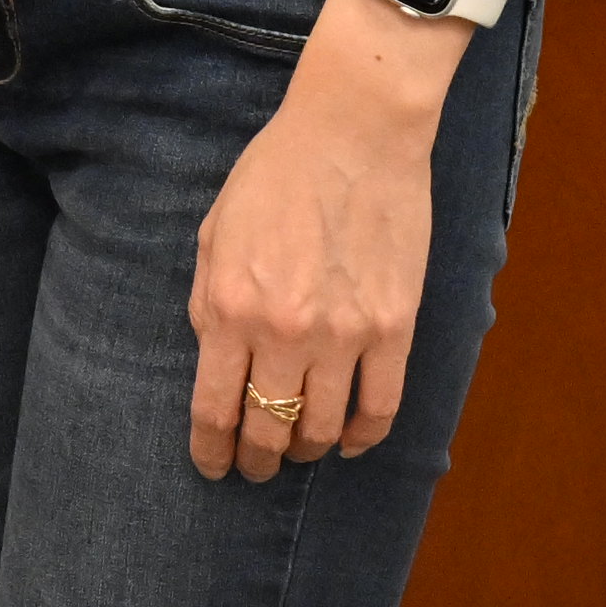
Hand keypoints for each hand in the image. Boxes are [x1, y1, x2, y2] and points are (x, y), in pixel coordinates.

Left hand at [184, 0, 456, 479]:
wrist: (351, 136)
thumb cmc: (273, 178)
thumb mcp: (213, 236)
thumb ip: (209, 302)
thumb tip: (216, 361)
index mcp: (230, 307)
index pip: (215, 407)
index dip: (212, 449)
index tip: (212, 467)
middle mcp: (285, 332)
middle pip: (269, 428)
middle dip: (256, 460)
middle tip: (253, 469)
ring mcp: (345, 334)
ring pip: (323, 427)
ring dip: (306, 450)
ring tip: (297, 452)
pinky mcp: (395, 328)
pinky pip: (381, 407)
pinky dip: (363, 435)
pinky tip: (348, 440)